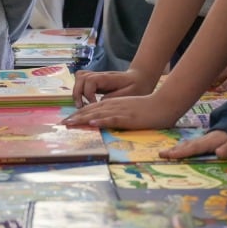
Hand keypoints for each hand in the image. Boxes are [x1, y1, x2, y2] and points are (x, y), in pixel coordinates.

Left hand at [65, 90, 187, 131]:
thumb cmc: (148, 109)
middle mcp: (114, 105)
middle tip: (62, 124)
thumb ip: (118, 114)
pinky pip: (113, 119)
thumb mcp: (129, 110)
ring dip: (82, 118)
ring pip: (98, 114)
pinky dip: (101, 121)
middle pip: (91, 110)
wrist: (164, 104)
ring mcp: (121, 111)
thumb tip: (107, 121)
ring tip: (70, 123)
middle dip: (76, 117)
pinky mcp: (129, 117)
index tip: (67, 121)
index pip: (92, 109)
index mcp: (114, 104)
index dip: (78, 114)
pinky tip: (92, 123)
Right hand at [70, 67, 157, 107]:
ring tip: (80, 105)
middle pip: (81, 77)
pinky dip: (79, 90)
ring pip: (79, 78)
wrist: (141, 79)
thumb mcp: (129, 94)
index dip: (89, 94)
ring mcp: (97, 77)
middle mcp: (100, 75)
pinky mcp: (96, 82)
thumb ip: (114, 97)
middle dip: (78, 93)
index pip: (91, 81)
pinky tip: (84, 102)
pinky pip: (82, 82)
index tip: (94, 106)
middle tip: (81, 107)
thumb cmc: (137, 87)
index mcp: (108, 77)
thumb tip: (99, 102)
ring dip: (77, 91)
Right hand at [161, 128, 226, 159]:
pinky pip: (191, 144)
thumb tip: (218, 154)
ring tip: (164, 153)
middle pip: (188, 145)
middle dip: (174, 150)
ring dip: (176, 148)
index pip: (195, 147)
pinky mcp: (205, 140)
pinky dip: (183, 147)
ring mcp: (204, 139)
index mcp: (211, 140)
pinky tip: (177, 149)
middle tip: (160, 154)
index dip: (183, 152)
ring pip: (188, 144)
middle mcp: (205, 139)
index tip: (170, 155)